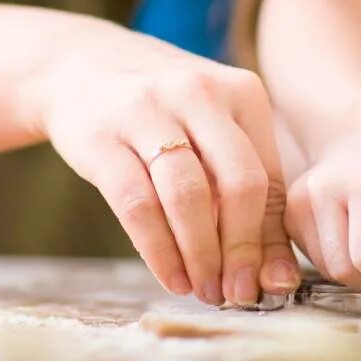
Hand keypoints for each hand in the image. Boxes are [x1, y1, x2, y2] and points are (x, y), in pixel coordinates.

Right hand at [26, 26, 298, 307]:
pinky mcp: (102, 136)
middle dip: (241, 251)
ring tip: (203, 290)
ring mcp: (148, 111)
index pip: (271, 178)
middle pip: (238, 185)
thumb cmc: (164, 111)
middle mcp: (198, 94)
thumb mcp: (213, 131)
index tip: (266, 285)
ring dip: (200, 255)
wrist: (81, 66)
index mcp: (242, 91)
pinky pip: (137, 204)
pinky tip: (169, 276)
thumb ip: (250, 193)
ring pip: (188, 196)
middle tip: (236, 294)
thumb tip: (278, 277)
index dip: (270, 241)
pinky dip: (158, 251)